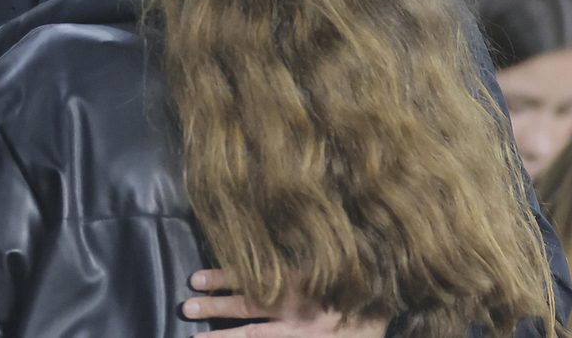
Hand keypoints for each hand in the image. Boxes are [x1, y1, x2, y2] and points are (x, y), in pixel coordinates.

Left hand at [182, 270, 388, 337]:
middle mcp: (296, 308)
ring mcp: (300, 333)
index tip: (196, 277)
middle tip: (187, 306)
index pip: (254, 276)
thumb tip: (267, 243)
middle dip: (216, 307)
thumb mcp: (332, 261)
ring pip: (255, 337)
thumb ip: (303, 254)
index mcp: (300, 281)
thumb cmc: (356, 280)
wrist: (384, 314)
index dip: (223, 277)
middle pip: (249, 307)